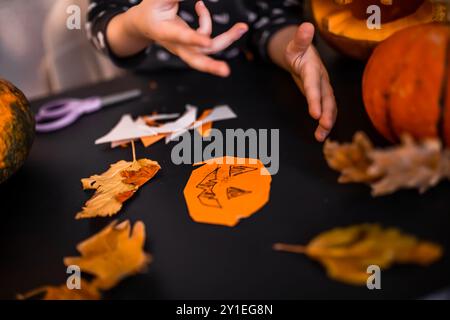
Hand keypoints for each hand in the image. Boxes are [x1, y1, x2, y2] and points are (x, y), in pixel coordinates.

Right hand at [124, 0, 247, 76]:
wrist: (143, 24)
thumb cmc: (151, 10)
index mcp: (164, 32)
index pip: (181, 37)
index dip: (194, 39)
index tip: (206, 40)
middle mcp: (177, 44)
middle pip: (196, 59)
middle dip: (211, 66)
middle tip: (225, 71)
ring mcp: (186, 47)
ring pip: (208, 50)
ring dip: (227, 39)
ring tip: (241, 28)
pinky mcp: (192, 45)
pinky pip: (206, 36)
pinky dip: (206, 20)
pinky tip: (201, 7)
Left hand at [285, 23, 336, 141]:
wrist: (304, 54)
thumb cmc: (297, 51)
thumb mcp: (295, 45)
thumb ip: (300, 39)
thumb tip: (305, 26)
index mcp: (313, 69)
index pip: (314, 85)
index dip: (315, 99)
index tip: (315, 114)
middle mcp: (322, 80)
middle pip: (327, 98)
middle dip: (327, 113)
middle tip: (324, 127)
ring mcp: (324, 88)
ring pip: (330, 106)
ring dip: (327, 122)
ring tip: (320, 137)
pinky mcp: (323, 96)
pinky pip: (327, 110)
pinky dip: (325, 123)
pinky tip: (320, 135)